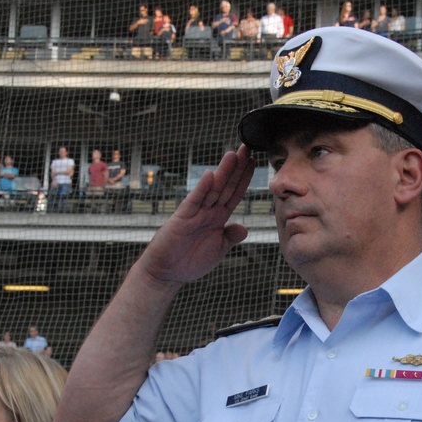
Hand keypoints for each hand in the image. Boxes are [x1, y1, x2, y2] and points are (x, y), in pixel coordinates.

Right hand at [138, 146, 254, 286]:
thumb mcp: (218, 250)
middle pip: (225, 186)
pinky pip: (194, 201)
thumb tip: (244, 228)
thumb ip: (230, 237)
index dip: (244, 178)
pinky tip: (210, 175)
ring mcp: (195, 213)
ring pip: (212, 189)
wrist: (167, 273)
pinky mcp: (182, 218)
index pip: (234, 194)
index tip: (253, 161)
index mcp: (218, 218)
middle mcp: (208, 211)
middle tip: (247, 147)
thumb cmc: (190, 262)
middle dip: (237, 167)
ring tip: (233, 155)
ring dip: (223, 172)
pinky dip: (202, 189)